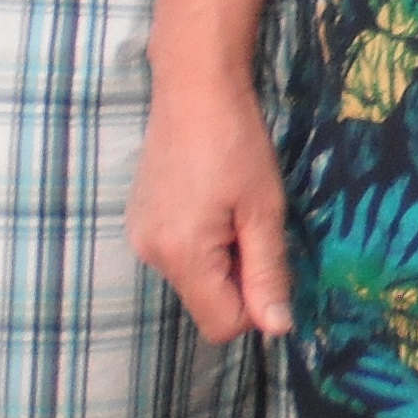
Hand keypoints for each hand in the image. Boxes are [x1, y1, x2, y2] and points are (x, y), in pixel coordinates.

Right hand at [127, 63, 291, 341]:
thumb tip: (278, 329)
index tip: (270, 259)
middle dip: (239, 276)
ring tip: (232, 204)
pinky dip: (202, 240)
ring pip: (194, 277)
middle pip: (207, 302)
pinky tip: (211, 197)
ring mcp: (140, 238)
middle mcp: (151, 256)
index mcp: (182, 257)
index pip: (223, 325)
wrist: (194, 88)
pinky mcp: (139, 220)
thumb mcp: (263, 209)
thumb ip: (267, 272)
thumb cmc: (237, 143)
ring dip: (221, 256)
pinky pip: (179, 253)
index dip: (257, 305)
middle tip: (253, 221)